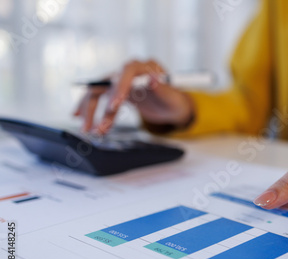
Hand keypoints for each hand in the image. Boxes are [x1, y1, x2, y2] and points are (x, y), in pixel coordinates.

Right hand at [74, 59, 193, 133]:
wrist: (173, 106)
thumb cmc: (175, 101)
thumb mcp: (173, 98)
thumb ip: (162, 89)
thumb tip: (152, 80)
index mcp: (145, 67)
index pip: (128, 71)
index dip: (119, 87)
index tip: (114, 106)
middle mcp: (130, 71)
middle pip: (107, 83)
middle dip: (98, 105)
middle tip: (95, 127)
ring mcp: (121, 81)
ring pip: (99, 92)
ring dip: (90, 111)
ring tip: (88, 130)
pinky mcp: (117, 91)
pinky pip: (100, 98)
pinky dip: (90, 109)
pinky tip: (78, 117)